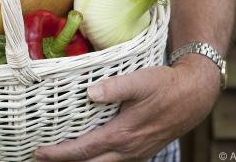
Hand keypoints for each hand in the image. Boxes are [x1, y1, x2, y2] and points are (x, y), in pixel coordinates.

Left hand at [35, 55, 220, 161]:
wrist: (195, 95)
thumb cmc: (166, 86)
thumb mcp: (140, 81)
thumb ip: (114, 87)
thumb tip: (89, 93)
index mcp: (122, 135)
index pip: (83, 150)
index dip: (59, 153)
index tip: (39, 151)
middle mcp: (128, 150)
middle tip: (42, 158)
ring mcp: (136, 153)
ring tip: (61, 157)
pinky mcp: (141, 151)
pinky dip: (97, 160)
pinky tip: (90, 153)